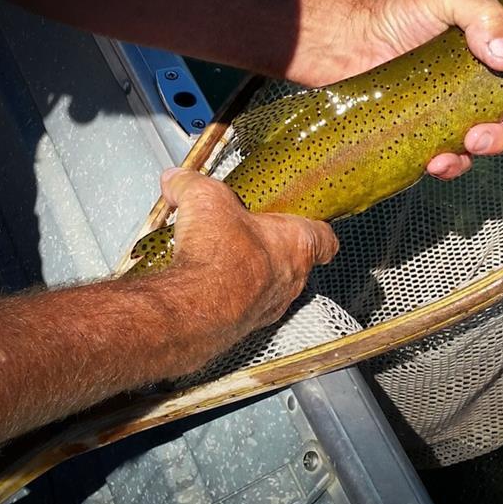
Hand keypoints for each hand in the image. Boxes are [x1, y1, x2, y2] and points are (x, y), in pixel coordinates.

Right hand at [160, 167, 337, 350]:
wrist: (198, 307)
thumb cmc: (220, 257)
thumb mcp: (204, 198)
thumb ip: (191, 184)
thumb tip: (178, 179)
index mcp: (297, 243)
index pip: (324, 237)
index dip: (314, 227)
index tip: (306, 221)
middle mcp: (291, 278)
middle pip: (295, 261)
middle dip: (270, 247)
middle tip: (248, 233)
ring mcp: (270, 304)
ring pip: (270, 286)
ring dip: (250, 273)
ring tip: (221, 258)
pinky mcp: (246, 323)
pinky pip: (244, 306)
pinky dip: (228, 295)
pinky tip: (204, 283)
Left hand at [336, 0, 502, 179]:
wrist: (346, 44)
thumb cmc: (396, 14)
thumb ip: (479, 11)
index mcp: (500, 48)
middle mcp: (487, 84)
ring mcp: (460, 113)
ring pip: (496, 141)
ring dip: (493, 145)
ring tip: (468, 139)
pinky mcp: (432, 137)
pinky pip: (456, 162)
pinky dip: (453, 165)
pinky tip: (438, 160)